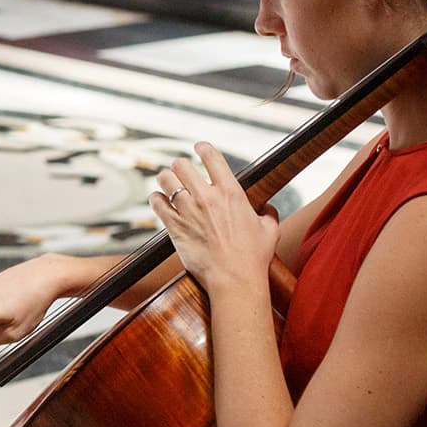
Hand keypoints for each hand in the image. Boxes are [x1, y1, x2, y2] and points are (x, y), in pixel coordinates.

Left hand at [151, 143, 276, 297]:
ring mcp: (188, 210)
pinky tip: (158, 200)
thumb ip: (267, 213)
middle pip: (182, 165)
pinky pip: (157, 203)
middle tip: (181, 170)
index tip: (199, 147)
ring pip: (166, 180)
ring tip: (167, 182)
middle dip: (180, 165)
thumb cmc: (254, 256)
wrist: (234, 279)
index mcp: (231, 192)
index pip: (212, 157)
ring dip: (165, 179)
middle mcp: (207, 197)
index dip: (203, 148)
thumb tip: (266, 209)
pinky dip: (156, 198)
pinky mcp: (174, 226)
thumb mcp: (270, 229)